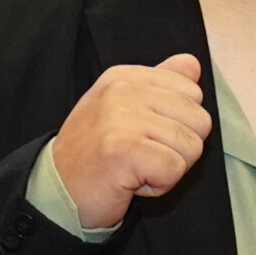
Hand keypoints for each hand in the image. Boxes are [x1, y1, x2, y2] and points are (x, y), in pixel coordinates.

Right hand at [51, 53, 216, 228]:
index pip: (192, 91)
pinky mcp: (124, 149)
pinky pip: (175, 169)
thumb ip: (160, 83)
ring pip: (191, 147)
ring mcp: (122, 118)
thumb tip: (193, 65)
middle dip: (178, 148)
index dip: (178, 123)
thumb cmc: (95, 152)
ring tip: (135, 167)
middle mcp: (122, 90)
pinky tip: (132, 180)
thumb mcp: (124, 107)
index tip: (146, 135)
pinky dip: (159, 184)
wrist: (56, 189)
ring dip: (168, 168)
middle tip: (142, 155)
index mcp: (125, 76)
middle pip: (199, 121)